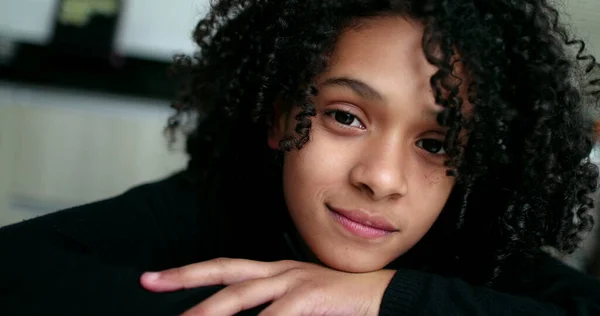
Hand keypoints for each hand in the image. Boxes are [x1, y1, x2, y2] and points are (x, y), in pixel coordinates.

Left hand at [140, 258, 395, 315]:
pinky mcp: (310, 296)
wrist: (383, 296)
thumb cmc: (340, 303)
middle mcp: (280, 271)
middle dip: (185, 276)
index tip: (156, 277)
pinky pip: (275, 315)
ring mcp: (295, 281)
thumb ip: (271, 309)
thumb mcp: (299, 303)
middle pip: (224, 272)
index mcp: (275, 272)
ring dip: (209, 309)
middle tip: (149, 280)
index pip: (225, 268)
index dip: (190, 272)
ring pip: (241, 293)